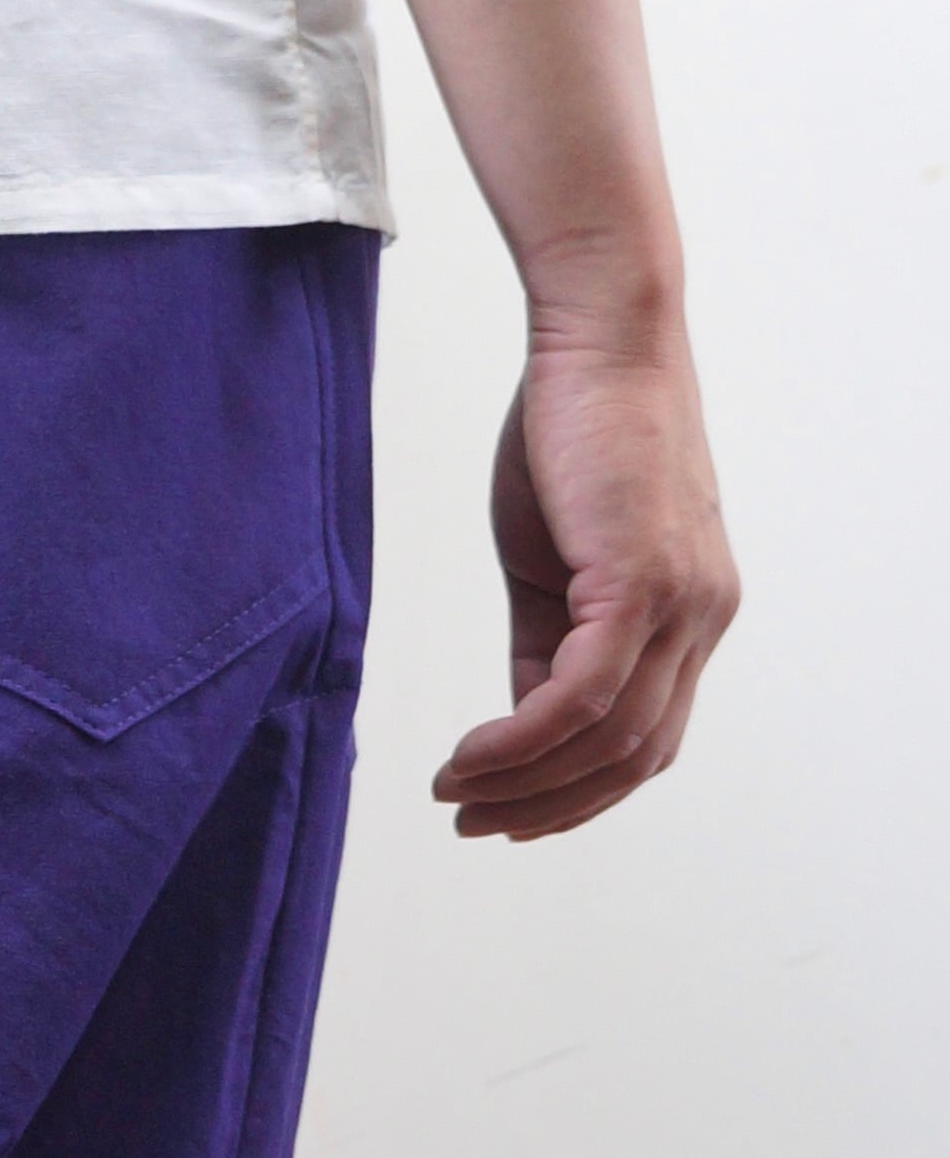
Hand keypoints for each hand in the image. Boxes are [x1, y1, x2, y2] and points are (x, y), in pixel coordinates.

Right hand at [434, 325, 737, 841]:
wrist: (599, 338)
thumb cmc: (570, 431)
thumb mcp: (553, 559)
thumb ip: (546, 642)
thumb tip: (524, 721)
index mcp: (688, 614)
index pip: (646, 737)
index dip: (577, 790)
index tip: (506, 807)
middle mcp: (702, 619)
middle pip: (635, 758)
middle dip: (550, 806)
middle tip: (473, 818)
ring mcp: (682, 605)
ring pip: (608, 740)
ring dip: (524, 781)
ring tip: (455, 788)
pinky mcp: (643, 584)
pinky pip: (583, 696)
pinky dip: (524, 738)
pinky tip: (474, 751)